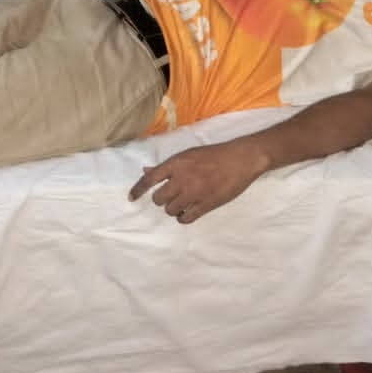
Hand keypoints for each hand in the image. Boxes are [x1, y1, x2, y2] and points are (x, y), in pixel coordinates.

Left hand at [128, 140, 270, 223]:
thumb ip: (167, 166)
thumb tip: (146, 171)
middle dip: (162, 200)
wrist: (240, 160)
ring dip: (173, 209)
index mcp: (176, 164)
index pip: (150, 179)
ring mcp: (194, 193)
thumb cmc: (214, 155)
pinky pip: (186, 218)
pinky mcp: (206, 205)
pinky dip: (183, 218)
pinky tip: (187, 213)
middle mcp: (182, 179)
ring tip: (183, 203)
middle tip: (171, 196)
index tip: (131, 198)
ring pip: (171, 210)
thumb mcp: (188, 154)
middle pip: (159, 199)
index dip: (138, 190)